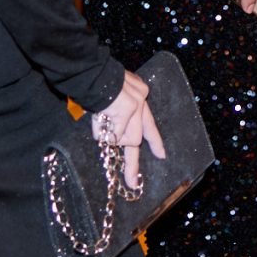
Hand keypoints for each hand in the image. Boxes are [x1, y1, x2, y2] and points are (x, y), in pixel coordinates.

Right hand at [93, 69, 165, 190]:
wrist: (95, 73)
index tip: (161, 155)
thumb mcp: (112, 95)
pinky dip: (103, 131)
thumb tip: (115, 132)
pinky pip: (113, 135)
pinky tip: (100, 117)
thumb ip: (118, 111)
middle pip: (138, 139)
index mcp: (138, 94)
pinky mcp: (130, 112)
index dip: (154, 140)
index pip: (148, 122)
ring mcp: (137, 107)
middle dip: (132, 164)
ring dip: (109, 135)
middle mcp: (142, 100)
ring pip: (125, 138)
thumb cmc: (97, 83)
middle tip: (132, 183)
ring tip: (100, 118)